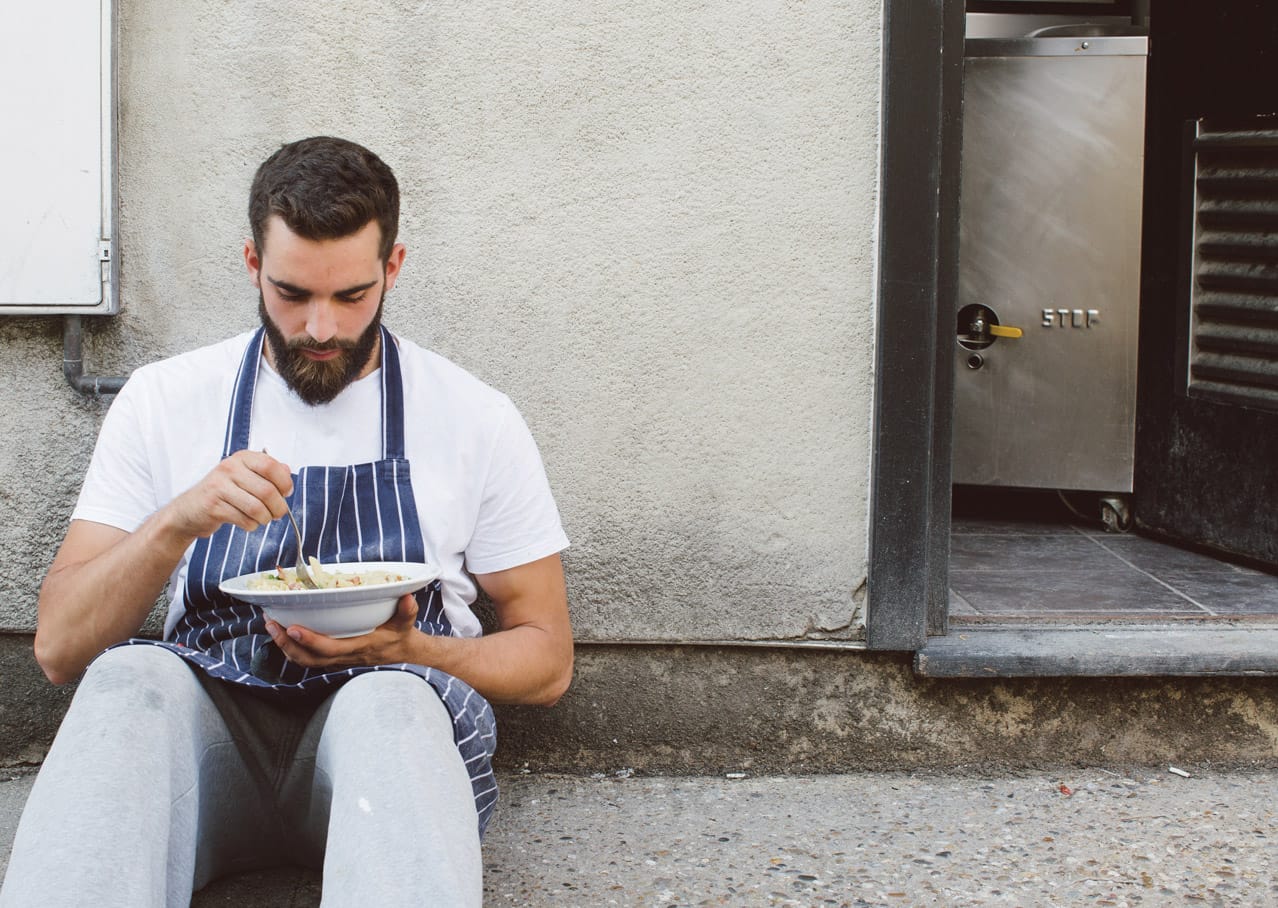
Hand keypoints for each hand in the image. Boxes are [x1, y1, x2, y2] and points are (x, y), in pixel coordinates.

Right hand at [161, 449, 293, 539]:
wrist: (190, 510)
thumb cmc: (223, 493)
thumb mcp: (245, 476)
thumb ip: (268, 472)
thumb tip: (288, 472)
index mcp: (241, 458)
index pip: (271, 466)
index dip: (284, 482)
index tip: (286, 493)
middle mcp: (230, 468)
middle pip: (267, 490)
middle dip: (278, 507)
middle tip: (278, 513)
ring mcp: (219, 486)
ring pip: (257, 507)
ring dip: (265, 518)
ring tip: (263, 519)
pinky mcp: (213, 506)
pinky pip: (244, 519)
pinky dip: (251, 525)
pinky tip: (248, 522)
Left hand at [264, 593, 425, 669]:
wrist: (404, 651)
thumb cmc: (401, 634)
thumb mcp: (406, 622)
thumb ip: (407, 611)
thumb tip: (408, 596)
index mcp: (360, 647)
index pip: (329, 648)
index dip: (309, 640)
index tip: (292, 627)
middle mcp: (345, 656)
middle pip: (308, 658)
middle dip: (286, 643)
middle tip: (271, 623)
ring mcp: (338, 660)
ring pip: (304, 661)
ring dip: (284, 646)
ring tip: (271, 626)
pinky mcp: (334, 658)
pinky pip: (308, 659)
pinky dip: (292, 648)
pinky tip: (283, 633)